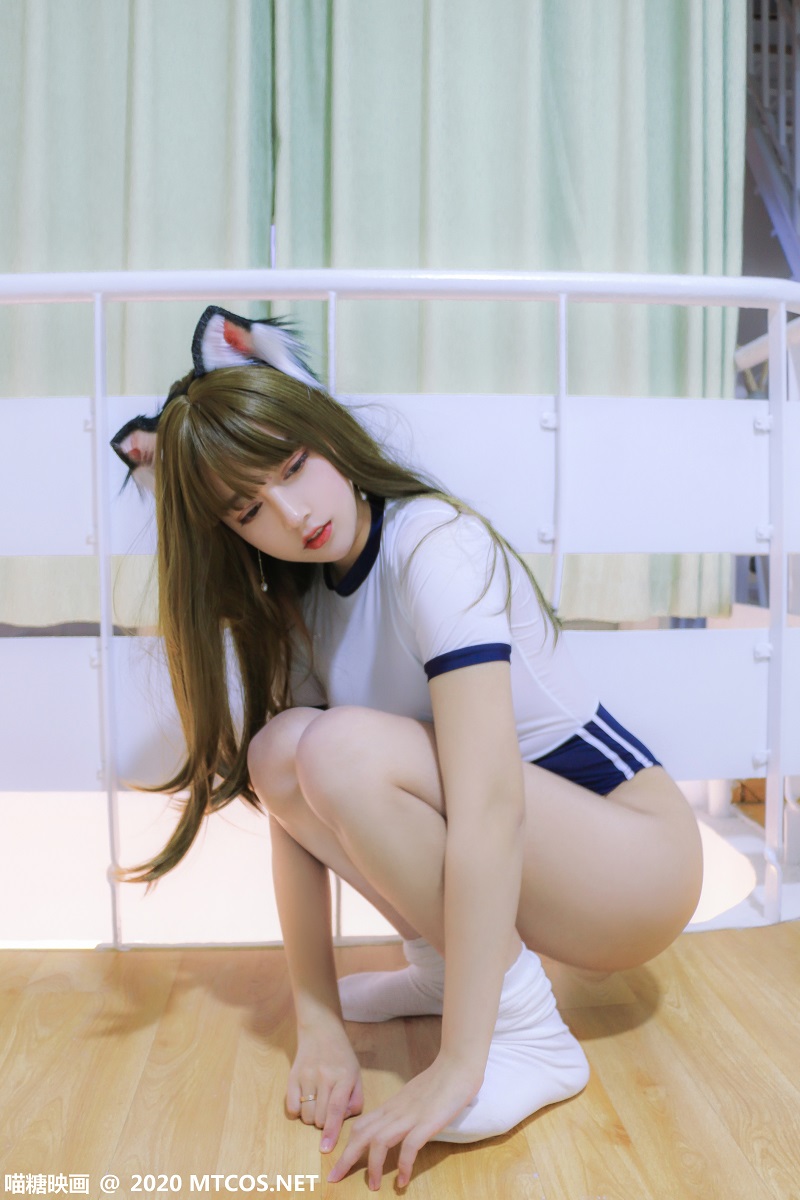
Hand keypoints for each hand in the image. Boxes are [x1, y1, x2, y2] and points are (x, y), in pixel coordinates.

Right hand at [286, 1021, 363, 1153]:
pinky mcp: (292, 1076)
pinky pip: (291, 1107)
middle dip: (323, 1123)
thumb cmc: (342, 1056)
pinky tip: (304, 1100)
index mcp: (345, 1076)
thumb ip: (355, 1100)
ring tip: (317, 1104)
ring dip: (311, 1118)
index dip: (331, 1131)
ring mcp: (307, 1075)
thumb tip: (341, 1121)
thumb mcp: (356, 1074)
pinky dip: (297, 1111)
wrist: (321, 1029)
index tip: (325, 1149)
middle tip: (327, 1110)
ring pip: (305, 1115)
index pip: (336, 1109)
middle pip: (319, 1117)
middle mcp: (324, 1076)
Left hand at [327, 1055, 480, 1188]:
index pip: (361, 1125)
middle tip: (335, 1178)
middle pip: (362, 1134)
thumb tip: (398, 1127)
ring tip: (374, 1186)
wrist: (458, 1064)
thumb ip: (404, 1111)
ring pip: (379, 1141)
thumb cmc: (441, 1080)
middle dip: (346, 1158)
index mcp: (392, 1106)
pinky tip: (403, 1180)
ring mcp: (411, 1116)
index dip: (347, 1145)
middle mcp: (396, 1111)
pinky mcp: (427, 1122)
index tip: (338, 1162)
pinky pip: (409, 1147)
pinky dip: (403, 1166)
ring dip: (373, 1167)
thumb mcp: (414, 1097)